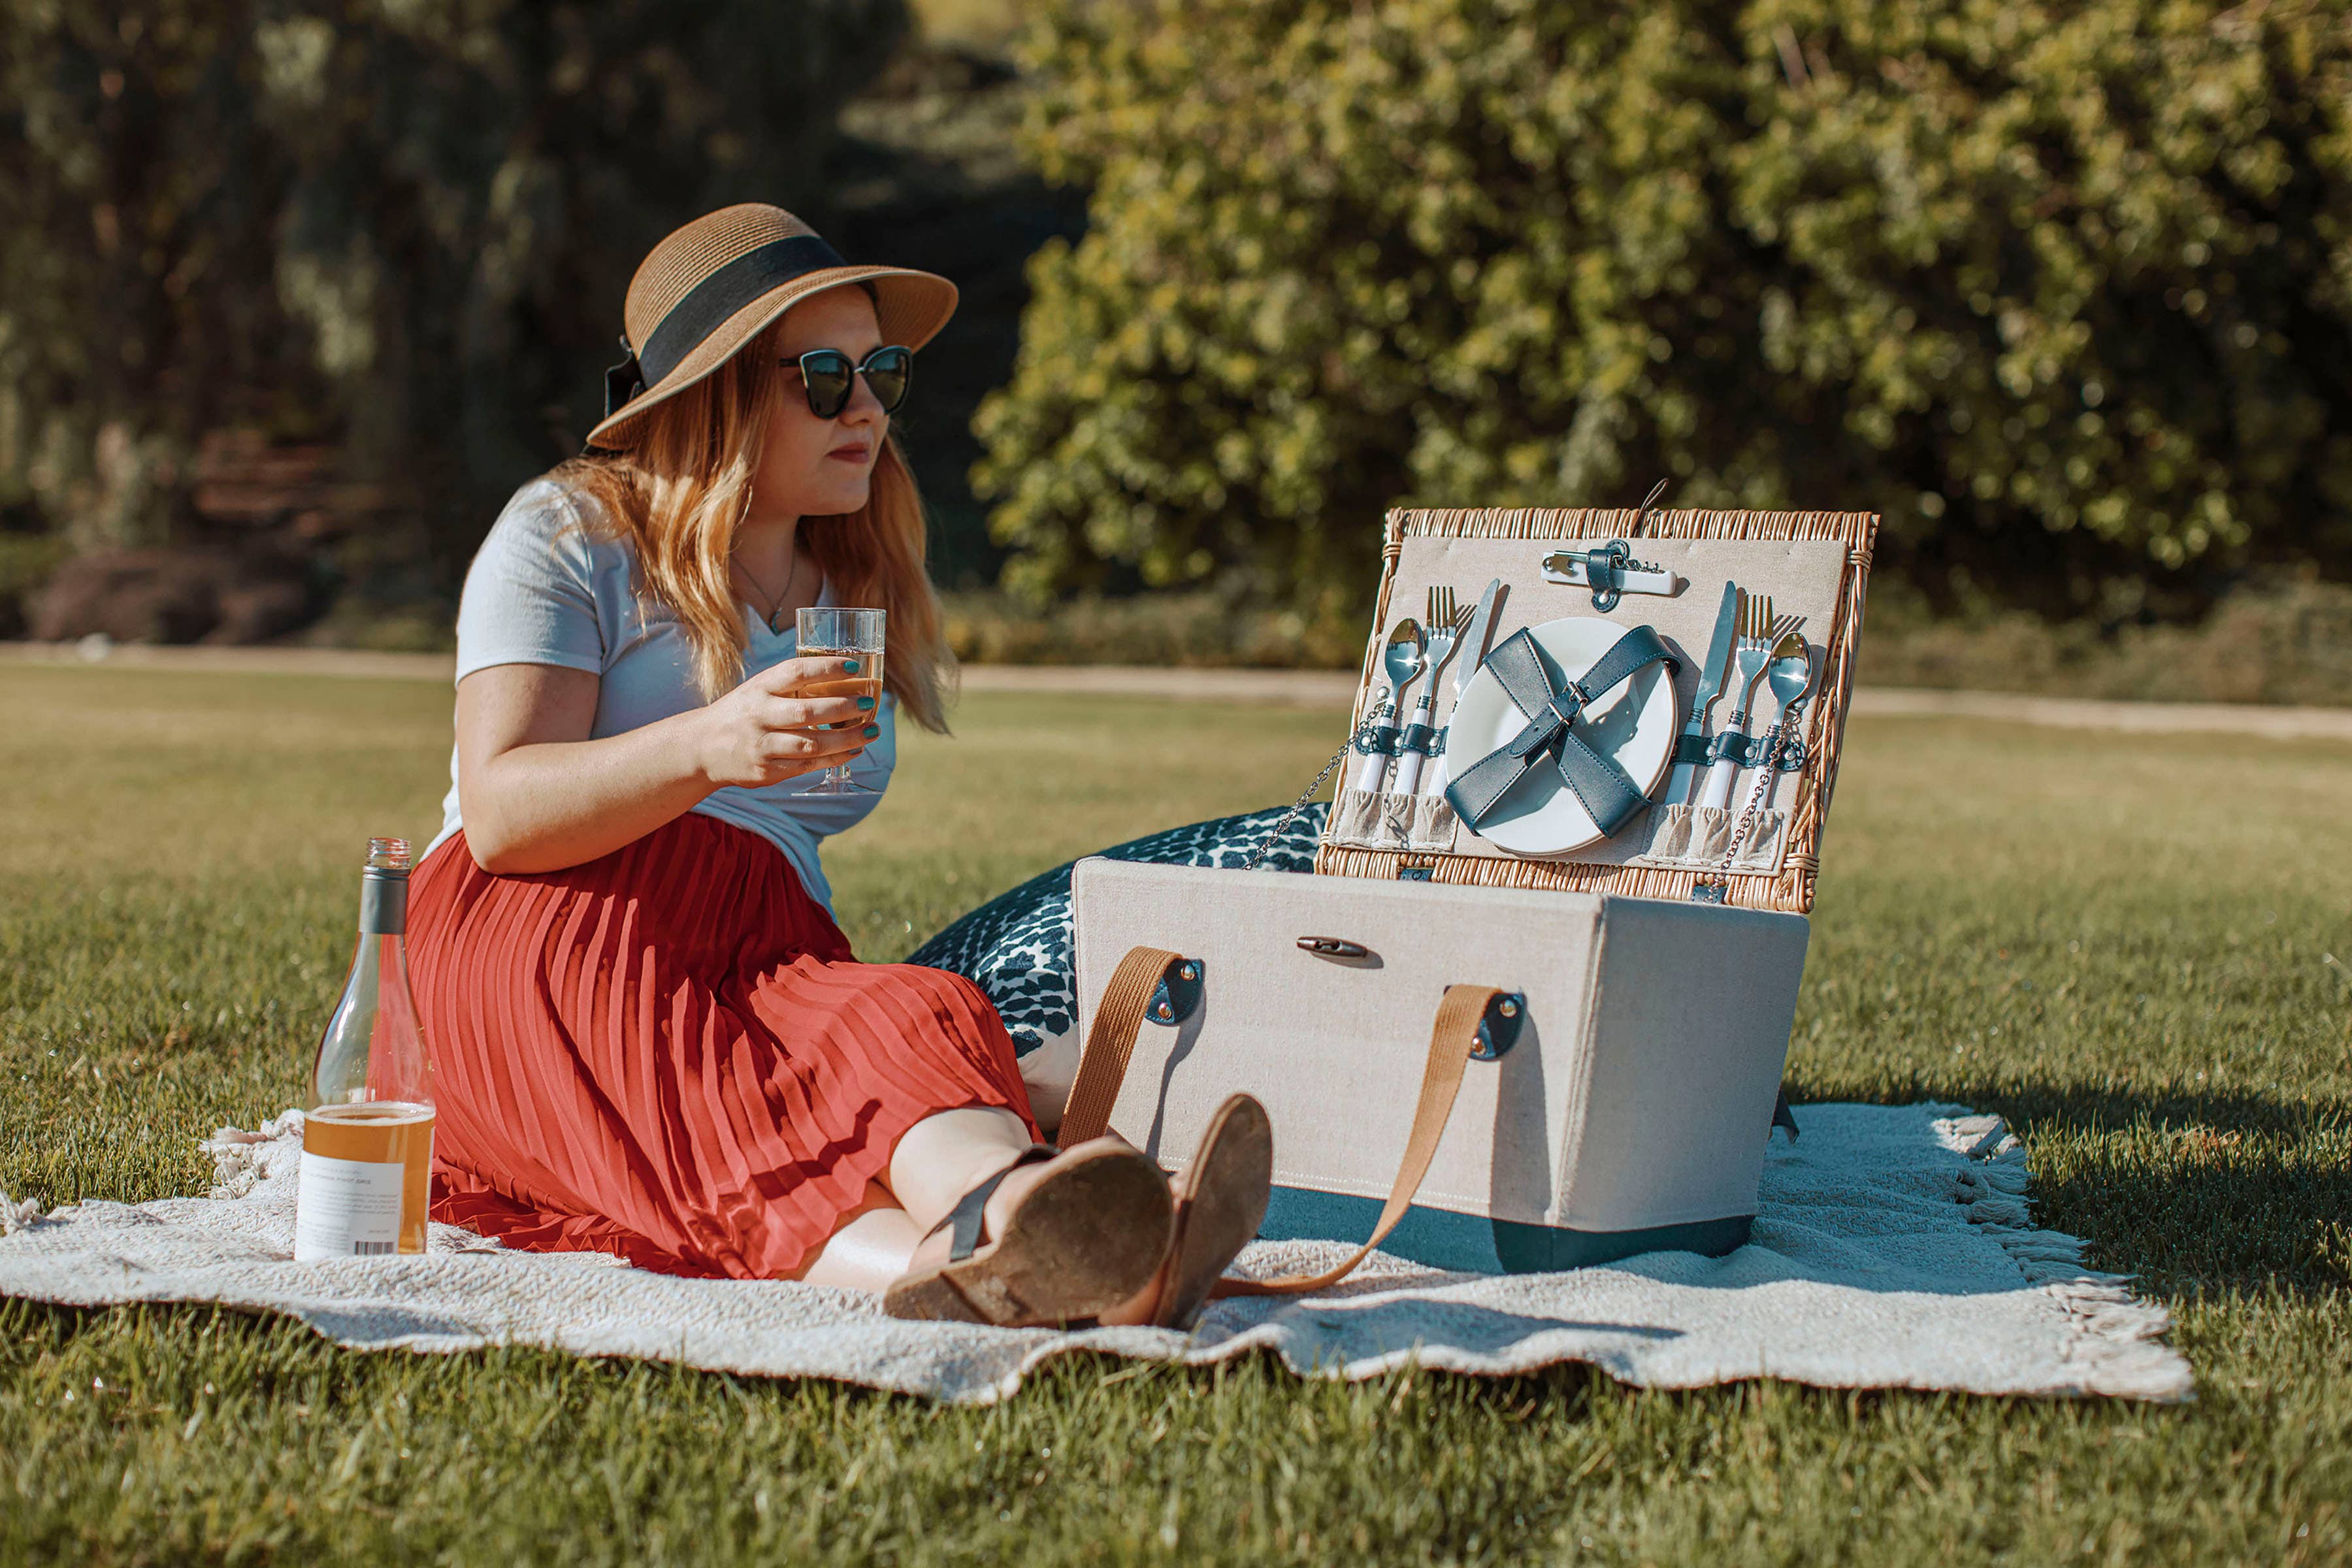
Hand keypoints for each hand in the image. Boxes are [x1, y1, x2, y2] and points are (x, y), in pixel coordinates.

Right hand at [694, 656, 878, 788]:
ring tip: (871, 731)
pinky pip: (807, 765)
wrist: (702, 747)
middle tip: (869, 703)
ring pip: (811, 743)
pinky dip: (834, 758)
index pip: (796, 672)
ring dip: (847, 738)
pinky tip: (854, 749)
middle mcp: (759, 715)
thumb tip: (846, 677)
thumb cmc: (744, 712)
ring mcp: (762, 745)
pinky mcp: (766, 770)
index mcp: (760, 688)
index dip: (827, 668)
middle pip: (807, 711)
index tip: (856, 666)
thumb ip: (792, 685)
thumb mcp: (759, 690)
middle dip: (843, 707)